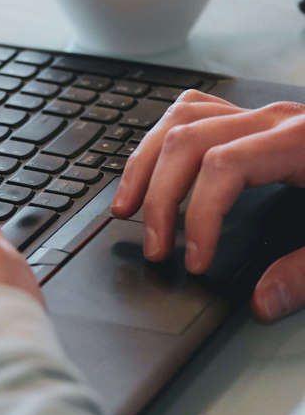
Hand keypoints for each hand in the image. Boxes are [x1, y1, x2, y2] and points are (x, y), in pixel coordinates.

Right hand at [110, 90, 304, 321]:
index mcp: (299, 142)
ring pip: (179, 120)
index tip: (194, 261)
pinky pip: (191, 113)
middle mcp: (269, 120)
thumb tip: (261, 302)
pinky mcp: (250, 119)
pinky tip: (153, 168)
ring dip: (145, 163)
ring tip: (127, 205)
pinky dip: (161, 140)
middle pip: (187, 141)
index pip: (222, 168)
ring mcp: (257, 114)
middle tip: (153, 247)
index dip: (198, 216)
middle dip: (159, 197)